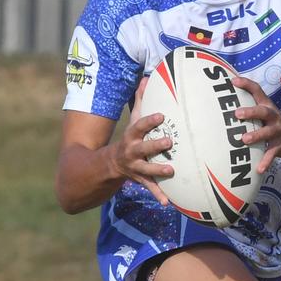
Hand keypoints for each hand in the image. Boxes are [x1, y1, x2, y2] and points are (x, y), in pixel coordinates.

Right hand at [110, 77, 173, 204]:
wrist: (108, 165)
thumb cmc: (129, 138)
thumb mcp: (132, 120)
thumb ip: (140, 101)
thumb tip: (147, 78)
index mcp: (131, 136)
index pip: (139, 126)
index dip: (149, 121)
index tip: (162, 116)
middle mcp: (132, 152)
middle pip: (143, 148)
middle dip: (155, 145)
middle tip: (169, 142)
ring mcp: (136, 167)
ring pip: (147, 170)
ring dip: (158, 171)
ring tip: (171, 171)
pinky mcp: (140, 180)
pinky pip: (150, 188)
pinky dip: (158, 195)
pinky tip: (167, 203)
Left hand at [232, 75, 280, 173]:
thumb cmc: (270, 123)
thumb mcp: (262, 112)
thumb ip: (247, 107)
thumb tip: (221, 102)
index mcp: (266, 105)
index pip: (257, 91)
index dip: (246, 84)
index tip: (233, 81)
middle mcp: (273, 116)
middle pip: (263, 111)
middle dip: (251, 112)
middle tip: (237, 114)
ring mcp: (278, 130)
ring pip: (268, 132)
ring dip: (257, 135)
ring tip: (244, 140)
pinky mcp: (280, 145)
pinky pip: (272, 154)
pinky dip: (265, 161)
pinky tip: (258, 169)